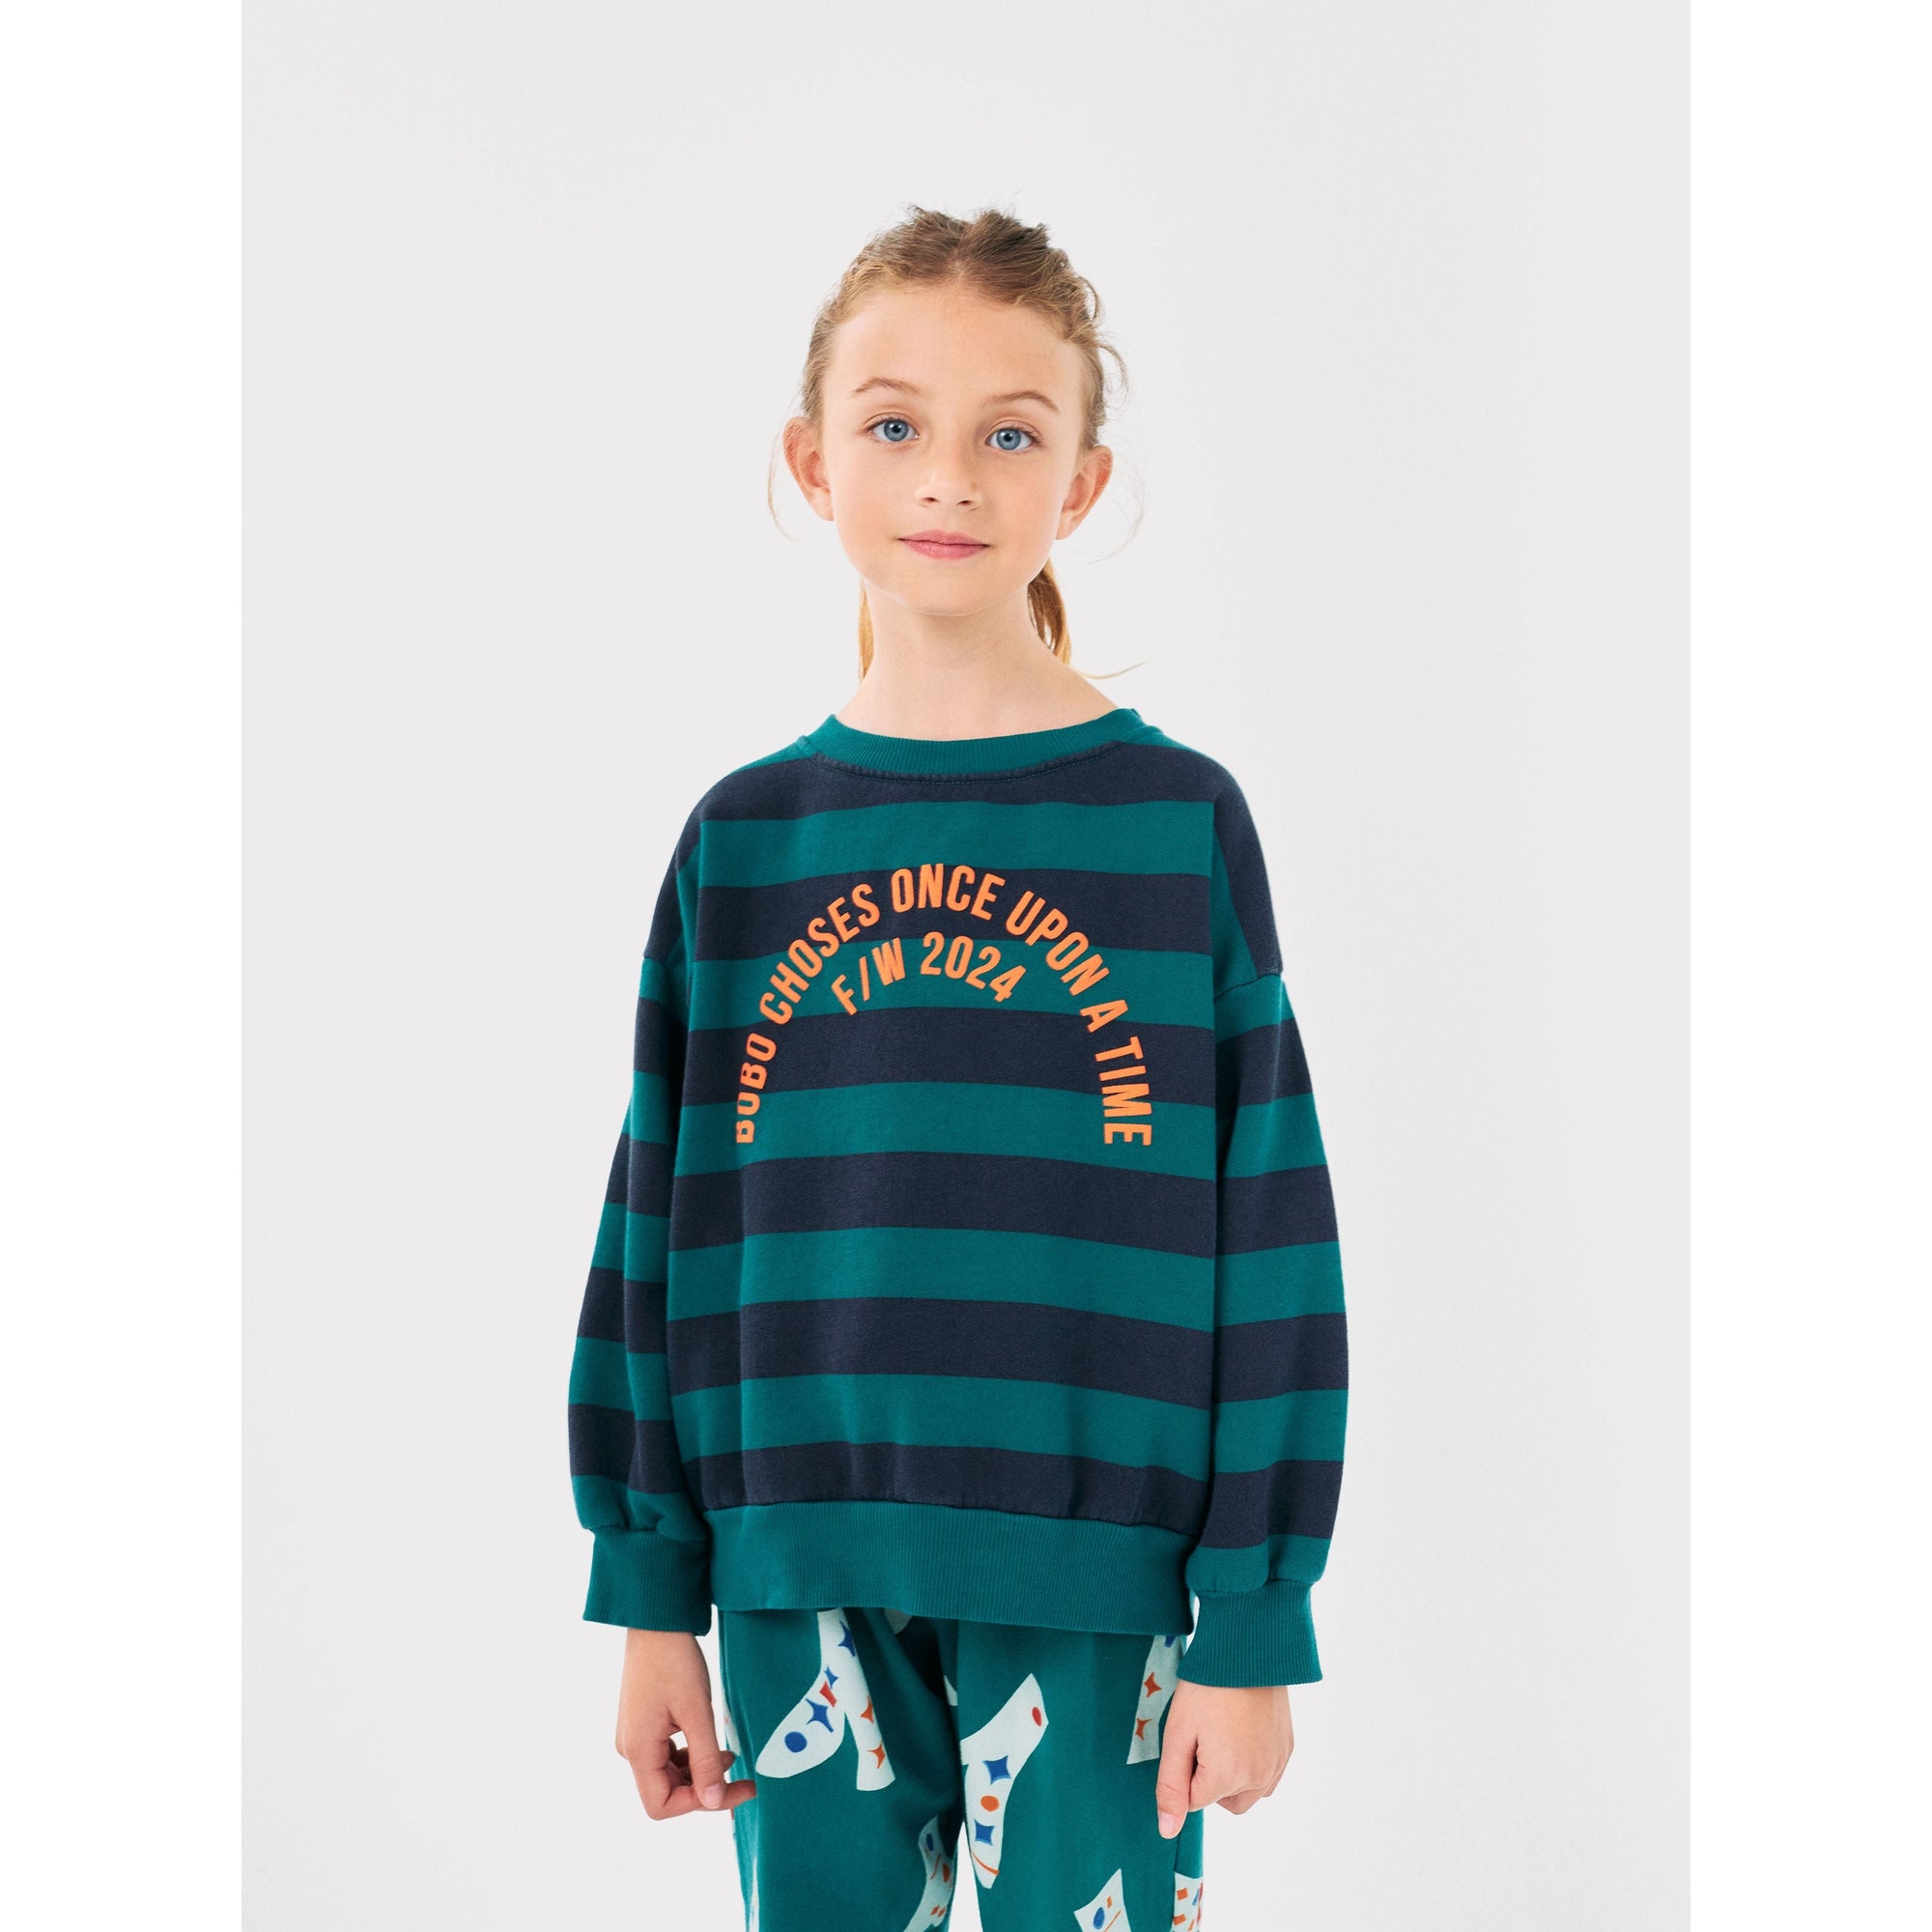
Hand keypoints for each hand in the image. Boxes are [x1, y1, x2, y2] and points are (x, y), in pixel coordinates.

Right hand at [614, 1628, 756, 1819]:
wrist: (657, 1621)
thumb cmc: (675, 1661)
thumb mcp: (697, 1711)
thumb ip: (705, 1760)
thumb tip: (713, 1803)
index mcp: (638, 1750)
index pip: (661, 1806)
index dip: (698, 1804)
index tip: (735, 1789)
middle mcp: (631, 1749)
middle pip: (666, 1792)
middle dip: (705, 1789)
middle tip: (744, 1780)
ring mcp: (635, 1736)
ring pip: (668, 1775)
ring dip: (700, 1773)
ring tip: (730, 1755)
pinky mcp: (643, 1724)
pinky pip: (666, 1755)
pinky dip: (691, 1756)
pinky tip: (712, 1743)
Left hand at [1154, 1680, 1293, 1834]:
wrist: (1247, 1647)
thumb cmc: (1206, 1686)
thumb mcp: (1178, 1733)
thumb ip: (1171, 1786)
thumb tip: (1168, 1831)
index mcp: (1228, 1777)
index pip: (1195, 1800)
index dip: (1185, 1768)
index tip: (1189, 1735)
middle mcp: (1259, 1778)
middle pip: (1223, 1801)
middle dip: (1209, 1779)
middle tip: (1205, 1734)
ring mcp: (1277, 1764)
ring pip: (1247, 1792)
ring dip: (1233, 1775)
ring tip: (1223, 1730)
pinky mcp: (1288, 1748)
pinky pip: (1267, 1774)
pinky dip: (1252, 1763)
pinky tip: (1242, 1729)